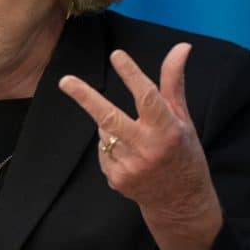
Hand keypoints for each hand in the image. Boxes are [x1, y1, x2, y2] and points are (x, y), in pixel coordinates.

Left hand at [58, 43, 221, 248]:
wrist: (181, 202)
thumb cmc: (184, 153)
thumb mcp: (183, 118)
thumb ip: (173, 83)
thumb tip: (181, 47)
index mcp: (168, 131)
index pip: (147, 97)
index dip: (131, 74)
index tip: (116, 55)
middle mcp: (147, 149)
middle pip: (110, 118)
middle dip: (85, 98)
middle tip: (65, 81)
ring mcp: (129, 166)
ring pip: (105, 131)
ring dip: (111, 126)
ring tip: (133, 137)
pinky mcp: (116, 178)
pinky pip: (103, 150)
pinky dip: (110, 145)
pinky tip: (129, 155)